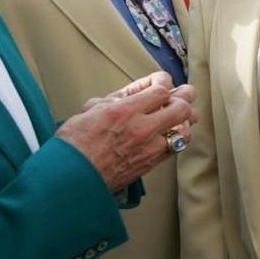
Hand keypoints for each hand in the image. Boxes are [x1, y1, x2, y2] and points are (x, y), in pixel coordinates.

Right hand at [57, 72, 196, 190]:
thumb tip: (132, 93)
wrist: (73, 177)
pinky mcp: (150, 164)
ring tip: (177, 116)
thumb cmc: (76, 143)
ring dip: (185, 120)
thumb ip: (116, 98)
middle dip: (185, 97)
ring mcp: (149, 149)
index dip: (164, 81)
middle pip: (182, 108)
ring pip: (185, 131)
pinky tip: (171, 133)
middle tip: (179, 95)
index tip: (160, 81)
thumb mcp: (91, 109)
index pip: (162, 89)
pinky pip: (176, 148)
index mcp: (125, 110)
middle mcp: (141, 129)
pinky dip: (178, 137)